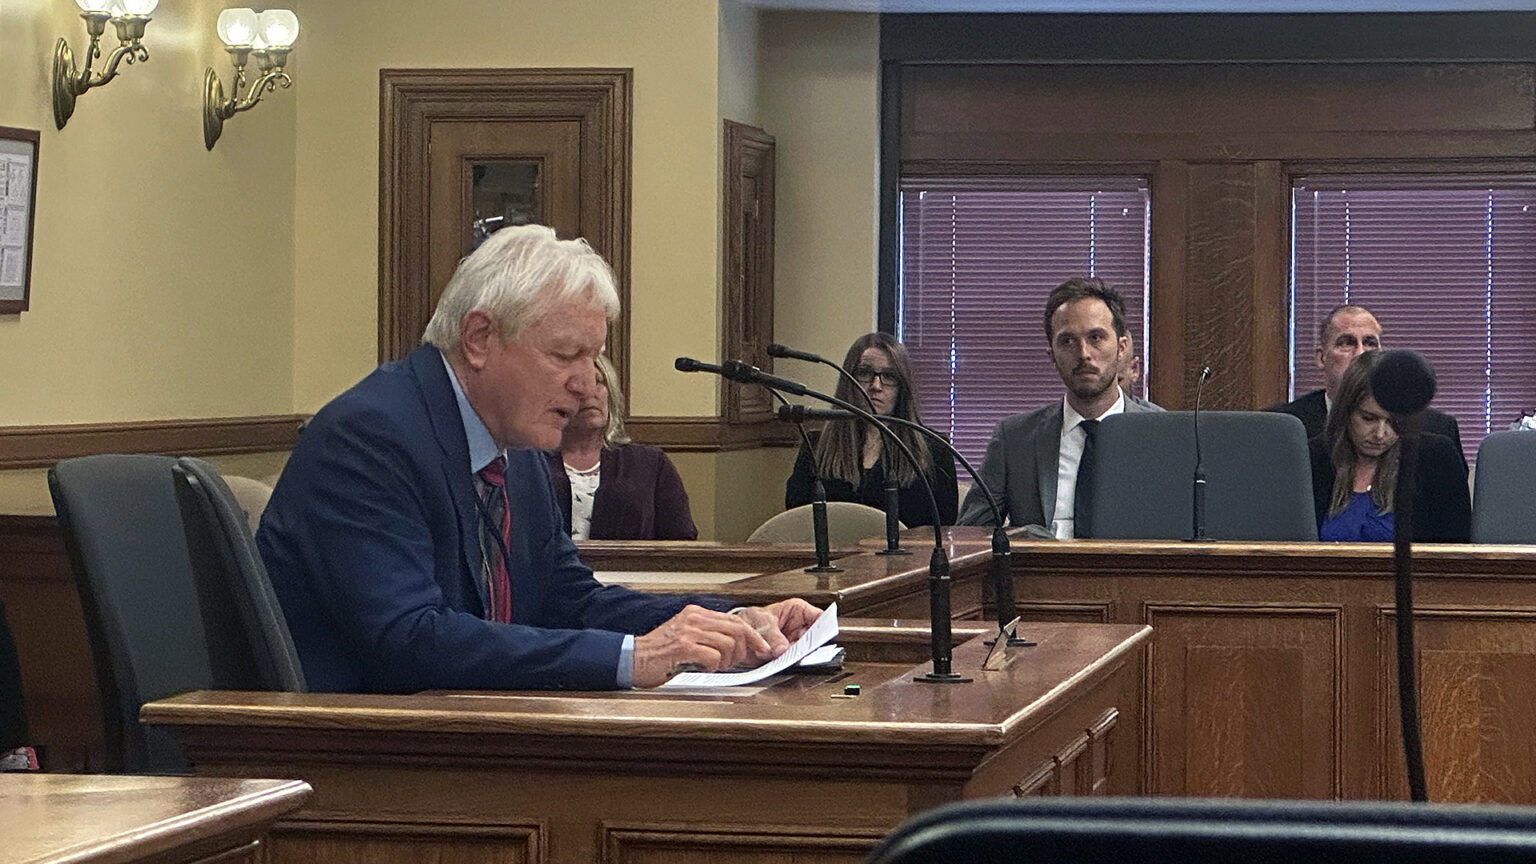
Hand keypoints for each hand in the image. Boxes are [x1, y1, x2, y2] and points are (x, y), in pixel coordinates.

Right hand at [632, 604, 773, 687]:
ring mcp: (689, 631)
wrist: (632, 659)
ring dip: (726, 661)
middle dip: (744, 650)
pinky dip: (713, 667)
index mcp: (697, 613)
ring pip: (728, 644)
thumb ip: (711, 636)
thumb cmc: (660, 654)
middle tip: (734, 662)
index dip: (755, 636)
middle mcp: (694, 618)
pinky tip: (702, 668)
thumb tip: (741, 644)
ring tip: (713, 666)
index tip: (765, 648)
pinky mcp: (683, 647)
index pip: (737, 620)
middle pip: (738, 630)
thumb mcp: (688, 637)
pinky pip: (713, 657)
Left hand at [740, 598, 821, 655]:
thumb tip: (782, 648)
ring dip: (797, 655)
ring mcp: (795, 643)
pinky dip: (789, 663)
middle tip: (799, 647)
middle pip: (814, 637)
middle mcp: (799, 628)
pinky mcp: (788, 656)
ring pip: (805, 652)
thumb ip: (772, 636)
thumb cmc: (749, 620)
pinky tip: (782, 661)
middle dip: (809, 645)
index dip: (823, 626)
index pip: (819, 617)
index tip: (819, 635)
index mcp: (798, 611)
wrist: (737, 636)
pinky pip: (794, 661)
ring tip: (786, 654)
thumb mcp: (760, 622)